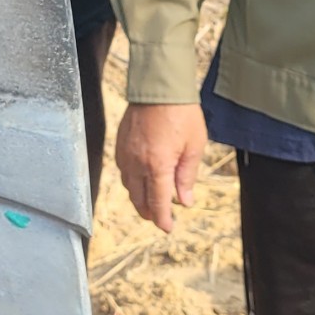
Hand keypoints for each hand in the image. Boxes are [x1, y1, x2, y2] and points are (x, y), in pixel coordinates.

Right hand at [115, 101, 206, 232]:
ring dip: (140, 197)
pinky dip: (132, 181)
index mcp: (157, 165)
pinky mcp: (120, 144)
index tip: (167, 228)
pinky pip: (124, 171)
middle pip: (139, 199)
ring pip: (129, 186)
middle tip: (161, 217)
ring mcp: (126, 153)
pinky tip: (142, 179)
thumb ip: (187, 176)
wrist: (159, 87)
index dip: (163, 219)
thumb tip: (185, 201)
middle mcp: (137, 163)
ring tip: (152, 200)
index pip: (158, 202)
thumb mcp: (194, 147)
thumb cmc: (181, 113)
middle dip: (150, 212)